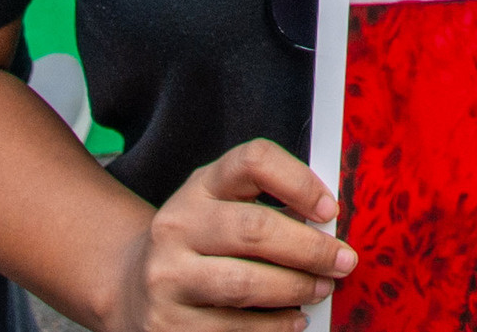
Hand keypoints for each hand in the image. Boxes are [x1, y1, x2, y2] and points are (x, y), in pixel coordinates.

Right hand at [121, 141, 354, 328]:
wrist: (133, 285)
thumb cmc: (201, 241)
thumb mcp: (224, 206)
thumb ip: (269, 205)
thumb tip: (330, 227)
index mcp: (201, 186)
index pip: (252, 161)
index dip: (298, 181)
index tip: (329, 209)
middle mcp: (177, 226)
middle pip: (254, 229)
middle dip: (310, 249)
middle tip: (343, 261)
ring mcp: (167, 277)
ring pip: (244, 284)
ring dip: (295, 289)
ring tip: (321, 289)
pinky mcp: (166, 324)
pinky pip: (231, 329)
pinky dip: (273, 328)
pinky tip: (293, 321)